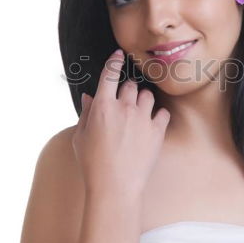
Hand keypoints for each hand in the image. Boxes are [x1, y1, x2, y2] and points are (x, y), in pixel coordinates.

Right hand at [72, 49, 170, 200]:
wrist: (115, 187)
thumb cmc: (92, 164)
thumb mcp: (80, 137)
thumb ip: (85, 114)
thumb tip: (89, 98)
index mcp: (102, 106)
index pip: (109, 74)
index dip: (114, 61)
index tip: (118, 55)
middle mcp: (124, 107)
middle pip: (130, 85)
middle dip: (126, 90)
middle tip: (123, 103)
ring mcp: (143, 118)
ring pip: (147, 96)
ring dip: (142, 101)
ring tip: (137, 114)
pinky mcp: (157, 131)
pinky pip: (162, 112)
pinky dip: (157, 115)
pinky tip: (151, 123)